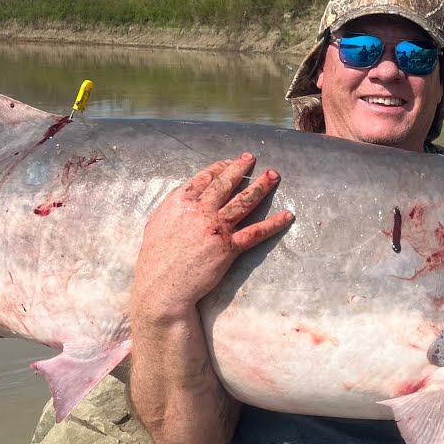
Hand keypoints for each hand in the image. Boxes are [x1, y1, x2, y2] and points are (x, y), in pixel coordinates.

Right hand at [132, 153, 294, 324]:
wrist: (163, 286)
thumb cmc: (156, 257)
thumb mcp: (158, 222)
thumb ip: (173, 204)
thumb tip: (186, 193)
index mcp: (181, 202)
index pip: (205, 178)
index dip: (220, 167)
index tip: (231, 162)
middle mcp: (200, 211)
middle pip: (226, 184)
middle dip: (241, 168)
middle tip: (252, 158)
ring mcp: (216, 228)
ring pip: (243, 202)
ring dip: (261, 187)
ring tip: (274, 175)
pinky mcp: (228, 248)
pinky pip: (256, 232)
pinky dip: (274, 223)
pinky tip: (288, 216)